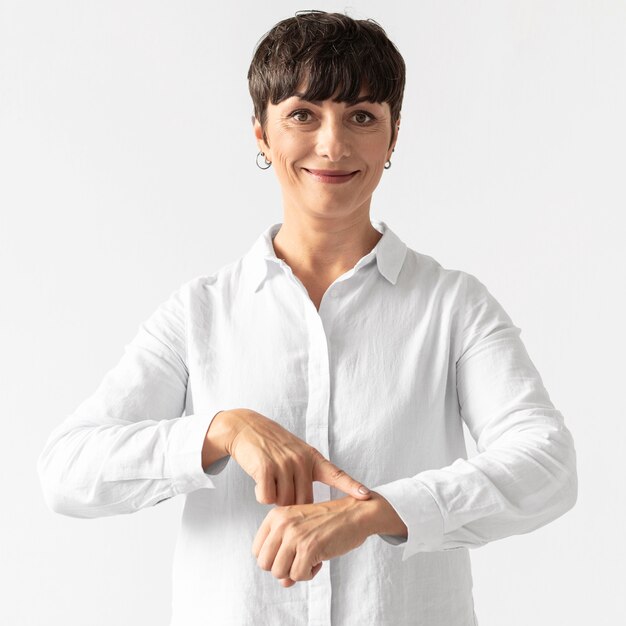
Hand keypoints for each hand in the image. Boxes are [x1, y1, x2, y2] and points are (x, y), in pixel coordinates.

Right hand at [227, 409, 370, 505]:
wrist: (246, 428)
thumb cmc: (272, 446)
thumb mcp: (295, 453)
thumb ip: (305, 476)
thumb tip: (309, 509)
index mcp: (312, 458)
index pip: (336, 475)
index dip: (351, 486)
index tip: (367, 496)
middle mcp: (301, 460)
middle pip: (304, 502)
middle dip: (292, 502)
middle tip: (280, 485)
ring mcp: (284, 463)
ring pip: (284, 503)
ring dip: (275, 497)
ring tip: (270, 478)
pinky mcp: (266, 468)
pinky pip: (267, 498)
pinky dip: (261, 494)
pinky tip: (260, 479)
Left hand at [252, 497, 369, 586]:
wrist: (355, 513)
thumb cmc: (328, 523)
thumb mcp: (300, 532)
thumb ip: (285, 555)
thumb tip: (283, 583)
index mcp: (276, 515)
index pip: (257, 550)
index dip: (274, 558)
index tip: (291, 552)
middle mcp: (282, 523)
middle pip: (265, 564)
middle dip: (283, 568)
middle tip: (300, 558)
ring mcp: (295, 535)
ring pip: (279, 572)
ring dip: (296, 572)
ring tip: (310, 558)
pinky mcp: (309, 547)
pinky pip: (298, 576)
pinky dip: (309, 574)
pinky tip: (320, 560)